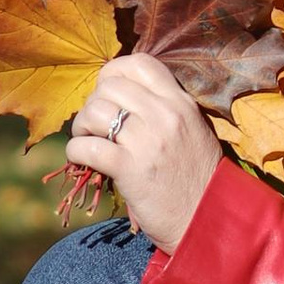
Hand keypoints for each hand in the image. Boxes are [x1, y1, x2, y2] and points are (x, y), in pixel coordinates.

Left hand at [66, 52, 222, 253]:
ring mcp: (147, 141)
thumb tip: (122, 96)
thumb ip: (165, 109)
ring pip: (94, 111)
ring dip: (82, 126)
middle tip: (95, 125)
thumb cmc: (197, 178)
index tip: (107, 92)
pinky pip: (87, 147)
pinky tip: (82, 159)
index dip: (114, 72)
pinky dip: (75, 151)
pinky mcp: (130, 169)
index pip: (140, 63)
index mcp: (181, 102)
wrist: (207, 220)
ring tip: (88, 141)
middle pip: (110, 85)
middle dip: (93, 102)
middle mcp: (165, 115)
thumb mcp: (192, 130)